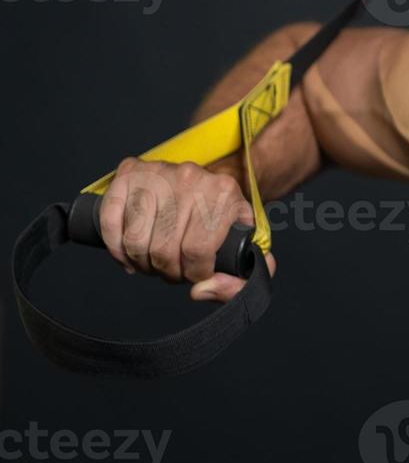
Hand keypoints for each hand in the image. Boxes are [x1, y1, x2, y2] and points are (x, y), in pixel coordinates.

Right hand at [98, 156, 276, 301]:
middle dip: (168, 272)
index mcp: (224, 191)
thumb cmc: (224, 216)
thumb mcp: (245, 243)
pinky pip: (109, 222)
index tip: (196, 274)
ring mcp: (157, 172)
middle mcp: (190, 177)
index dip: (194, 273)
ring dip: (142, 263)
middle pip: (164, 249)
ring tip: (155, 263)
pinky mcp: (129, 173)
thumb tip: (201, 290)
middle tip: (174, 270)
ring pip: (135, 240)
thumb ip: (240, 278)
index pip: (198, 250)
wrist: (208, 182)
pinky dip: (116, 248)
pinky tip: (129, 255)